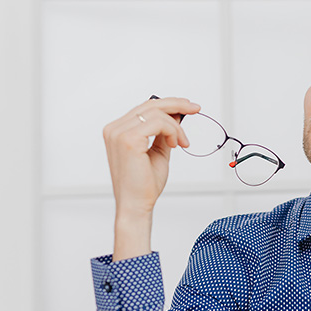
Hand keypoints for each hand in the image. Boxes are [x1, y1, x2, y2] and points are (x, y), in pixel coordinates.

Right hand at [102, 97, 200, 259]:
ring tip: (181, 142)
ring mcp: (119, 133)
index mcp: (118, 131)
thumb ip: (164, 133)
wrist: (136, 205)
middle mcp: (115, 129)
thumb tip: (176, 115)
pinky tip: (175, 144)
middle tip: (195, 108)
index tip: (188, 107)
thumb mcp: (158, 152)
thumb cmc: (144, 184)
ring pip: (156, 113)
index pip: (144, 108)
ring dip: (176, 126)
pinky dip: (172, 131)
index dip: (168, 104)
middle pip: (150, 105)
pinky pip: (158, 123)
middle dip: (177, 105)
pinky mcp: (128, 139)